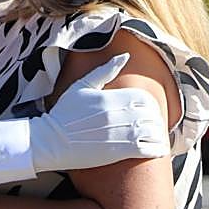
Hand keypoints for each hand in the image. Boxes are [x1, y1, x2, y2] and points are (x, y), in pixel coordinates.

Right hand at [27, 54, 168, 173]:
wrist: (51, 141)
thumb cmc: (64, 112)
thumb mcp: (81, 86)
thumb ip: (105, 71)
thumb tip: (125, 56)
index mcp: (111, 97)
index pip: (145, 98)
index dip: (149, 104)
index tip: (146, 110)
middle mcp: (118, 115)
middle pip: (152, 115)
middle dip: (155, 119)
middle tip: (152, 124)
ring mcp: (121, 134)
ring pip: (154, 132)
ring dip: (158, 134)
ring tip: (155, 137)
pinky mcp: (120, 152)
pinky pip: (149, 149)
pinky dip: (157, 149)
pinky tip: (154, 149)